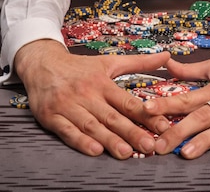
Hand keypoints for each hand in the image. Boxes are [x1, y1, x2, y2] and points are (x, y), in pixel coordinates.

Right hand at [14, 39, 170, 158]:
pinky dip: (80, 141)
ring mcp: (68, 106)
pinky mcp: (52, 116)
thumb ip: (139, 62)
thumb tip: (168, 56)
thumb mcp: (109, 62)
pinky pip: (67, 131)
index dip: (146, 114)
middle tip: (149, 145)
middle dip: (132, 132)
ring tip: (127, 152)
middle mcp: (87, 94)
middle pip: (112, 116)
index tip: (163, 125)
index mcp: (102, 83)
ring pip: (92, 126)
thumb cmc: (79, 67)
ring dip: (109, 140)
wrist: (41, 64)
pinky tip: (94, 150)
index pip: (128, 102)